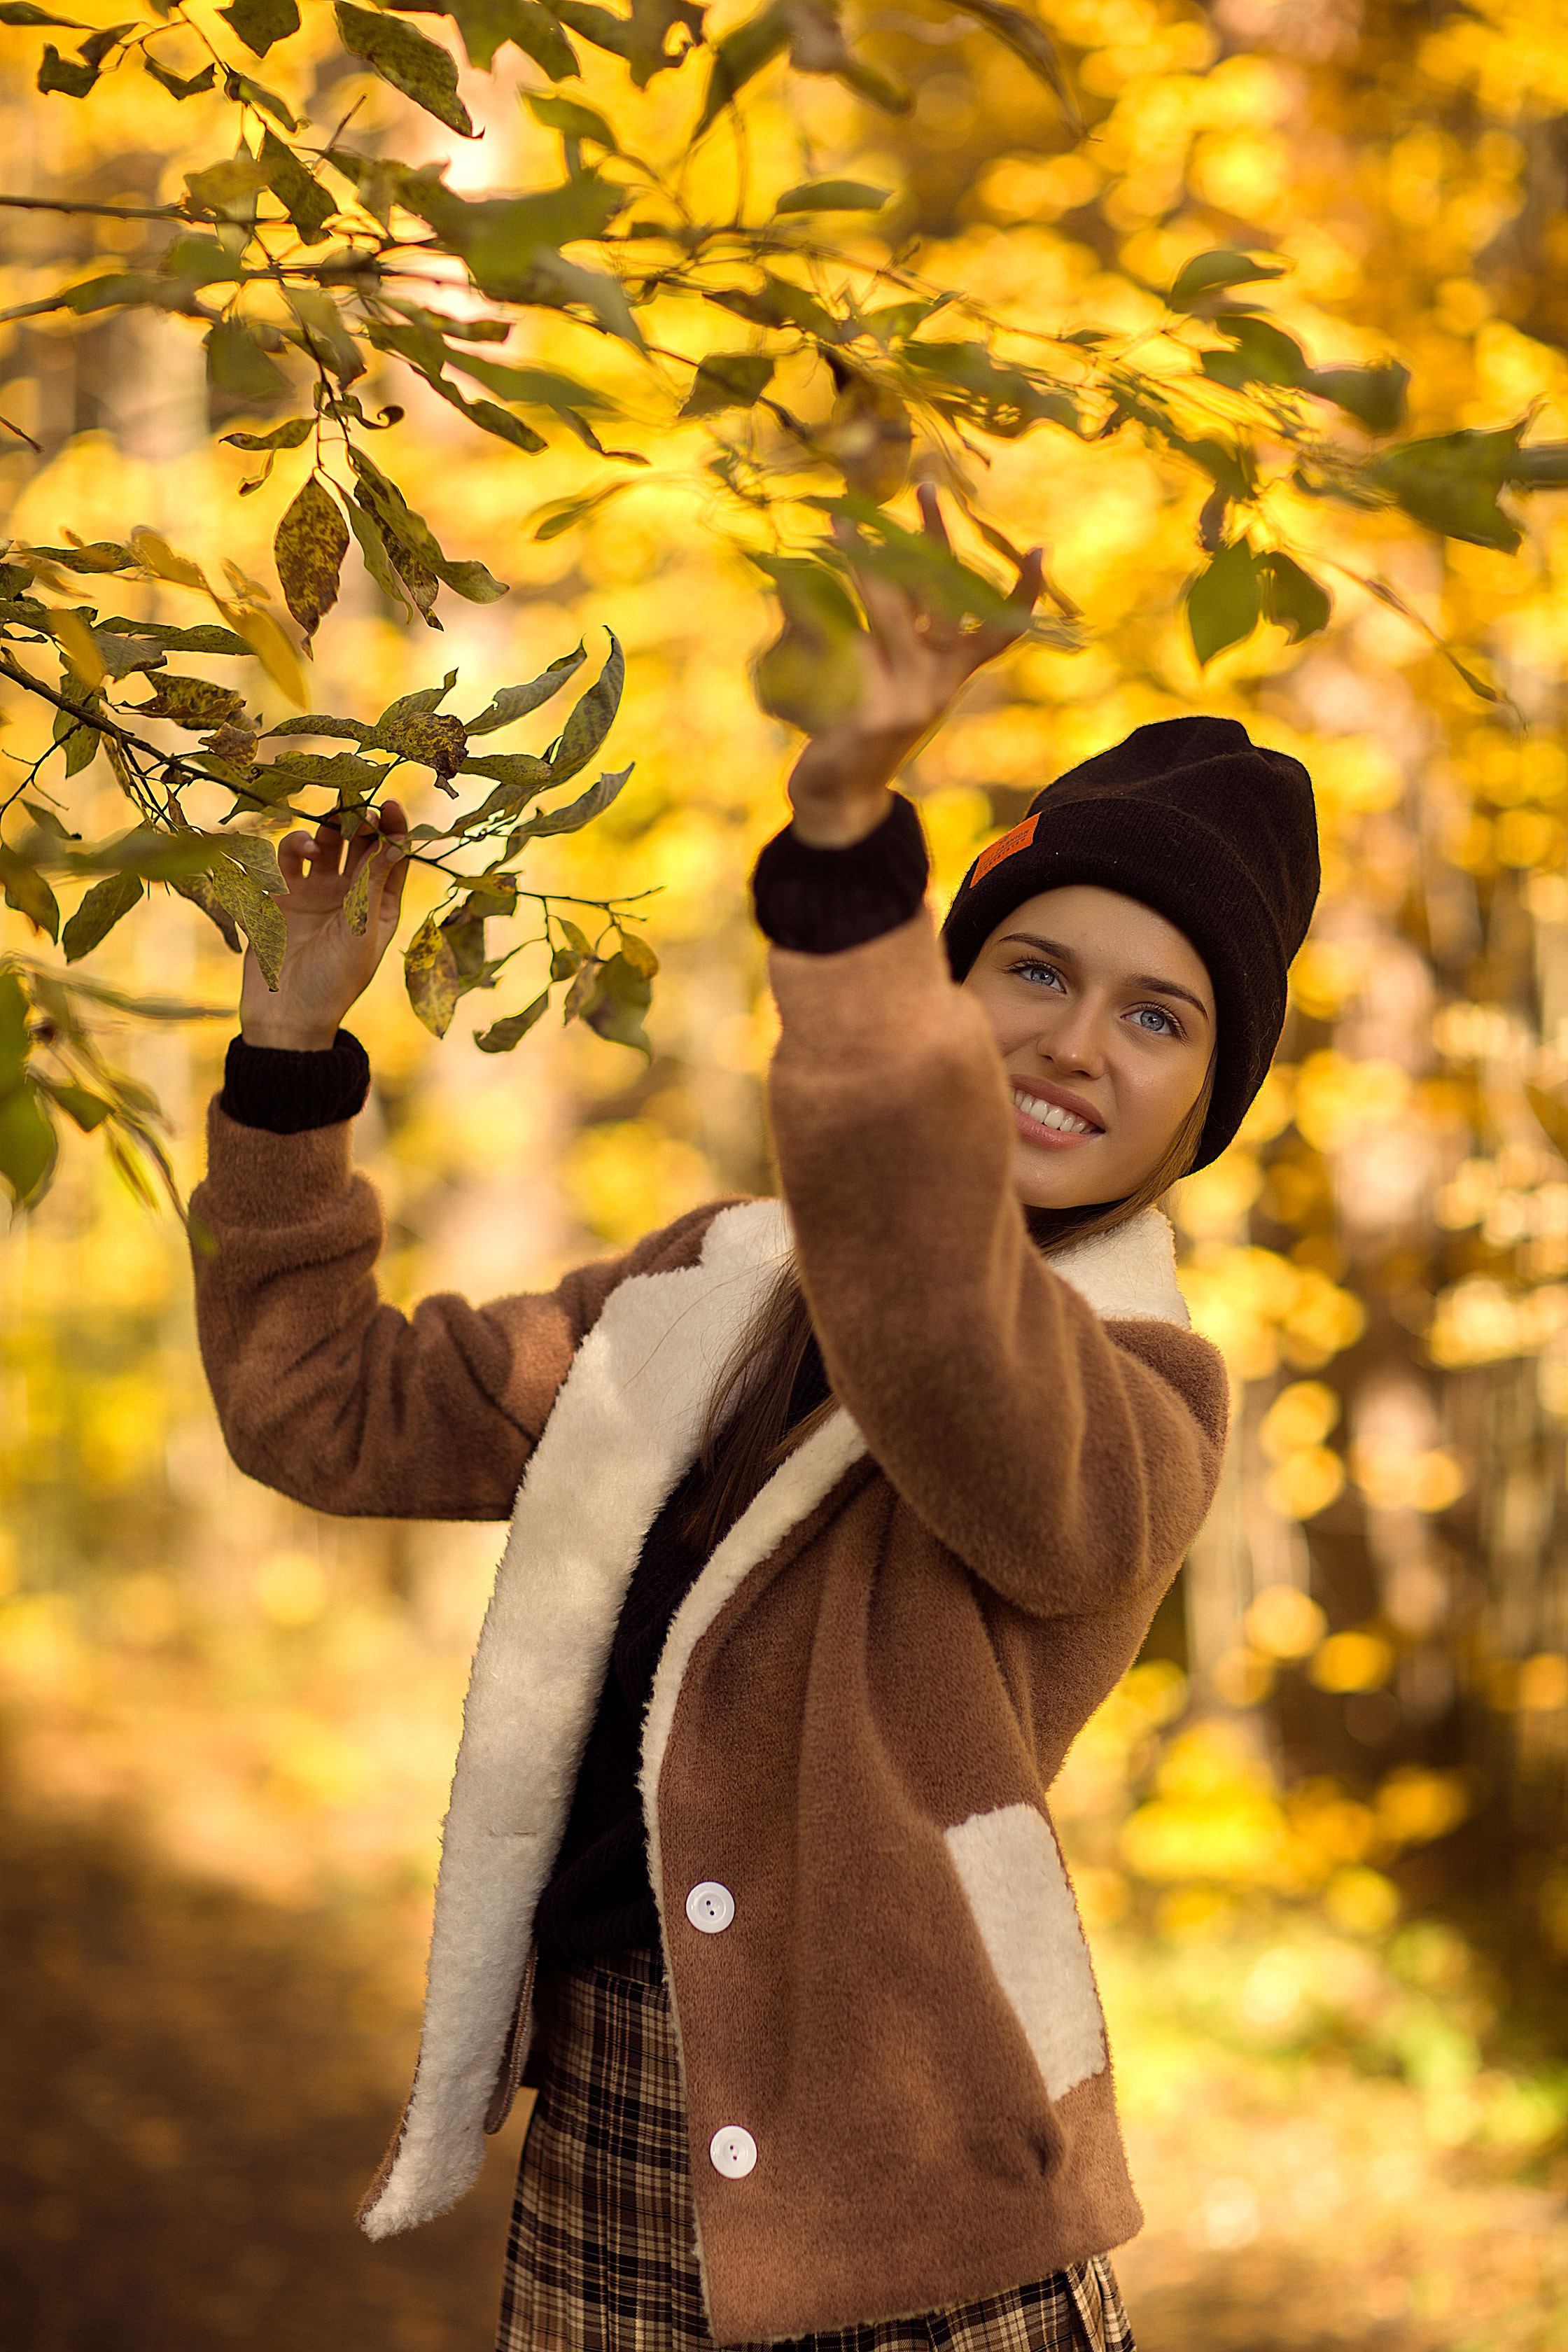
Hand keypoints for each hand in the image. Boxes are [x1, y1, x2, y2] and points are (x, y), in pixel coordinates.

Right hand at [239, 802, 410, 1050]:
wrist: (286, 1016)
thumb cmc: (335, 981)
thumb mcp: (362, 931)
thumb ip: (373, 884)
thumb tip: (396, 841)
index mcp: (381, 906)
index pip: (391, 857)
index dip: (392, 828)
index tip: (389, 803)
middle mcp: (350, 895)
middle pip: (357, 844)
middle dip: (356, 821)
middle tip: (352, 804)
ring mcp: (315, 893)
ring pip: (323, 845)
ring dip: (325, 831)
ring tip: (323, 833)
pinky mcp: (281, 897)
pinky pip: (287, 859)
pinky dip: (293, 847)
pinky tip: (301, 851)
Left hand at [786, 484, 1042, 847]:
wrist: (839, 798)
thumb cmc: (862, 730)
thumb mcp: (888, 679)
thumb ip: (889, 634)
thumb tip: (857, 561)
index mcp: (948, 673)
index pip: (995, 631)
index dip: (1021, 594)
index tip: (1039, 548)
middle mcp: (935, 682)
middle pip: (942, 596)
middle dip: (934, 536)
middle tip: (925, 483)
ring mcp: (905, 696)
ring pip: (887, 610)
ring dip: (863, 559)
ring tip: (840, 520)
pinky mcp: (869, 711)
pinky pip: (838, 642)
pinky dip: (808, 610)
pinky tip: (787, 583)